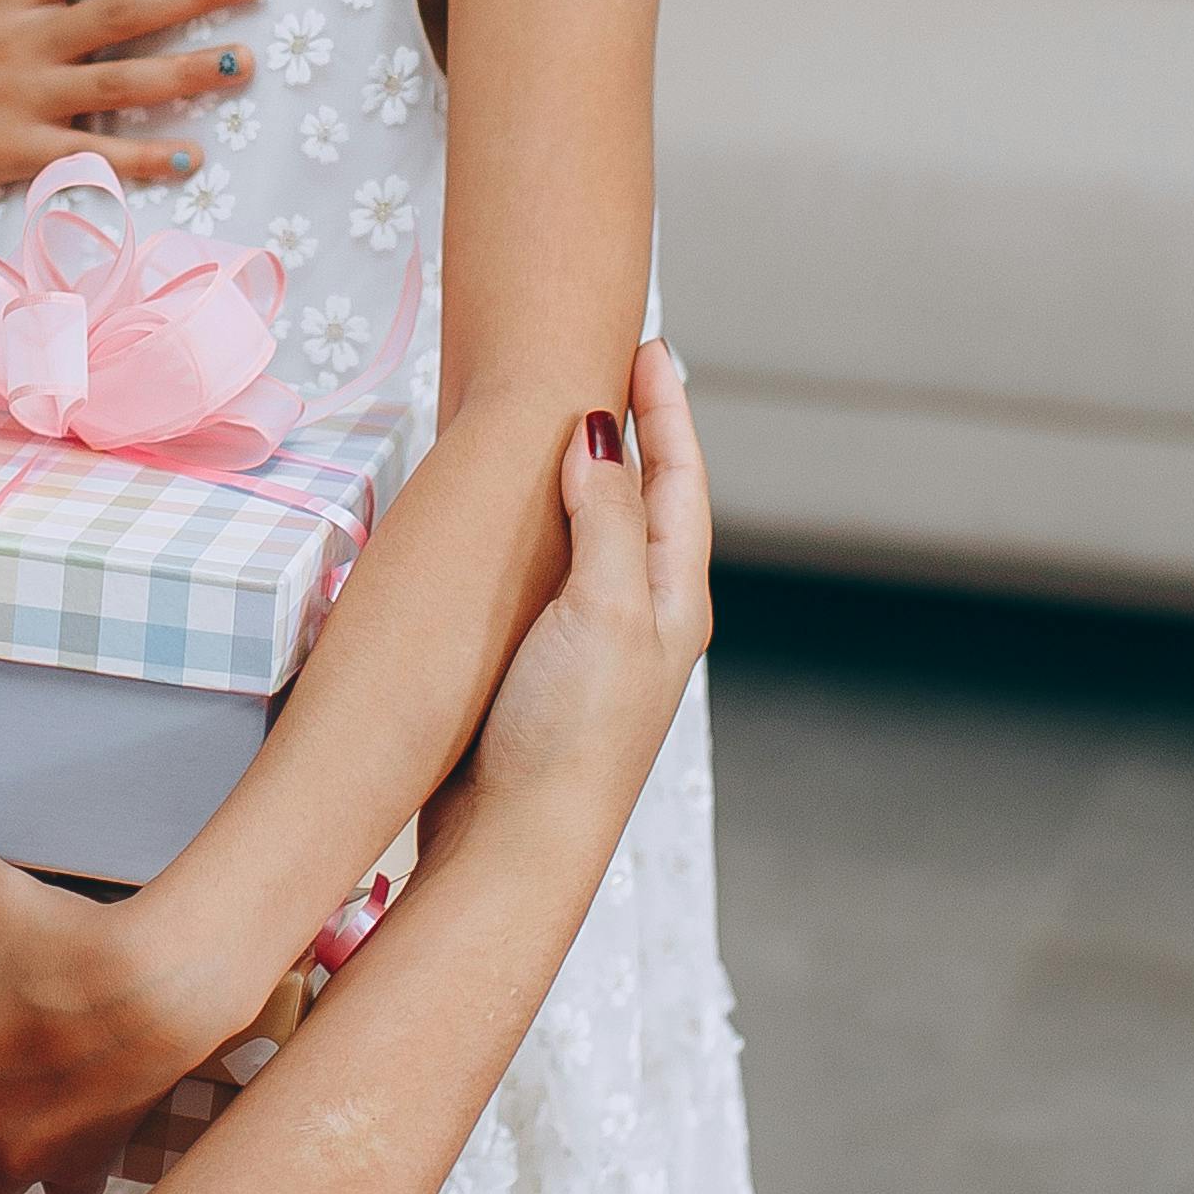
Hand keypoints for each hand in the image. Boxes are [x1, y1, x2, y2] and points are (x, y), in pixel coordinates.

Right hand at [449, 344, 713, 828]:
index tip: (647, 347)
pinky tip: (512, 524)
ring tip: (563, 425)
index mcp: (673, 601)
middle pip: (648, 503)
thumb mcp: (603, 611)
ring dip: (588, 479)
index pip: (680, 481)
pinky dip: (544, 530)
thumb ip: (610, 520)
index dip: (667, 412)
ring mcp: (592, 646)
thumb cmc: (567, 736)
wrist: (514, 847)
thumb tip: (603, 434)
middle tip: (610, 367)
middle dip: (634, 434)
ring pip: (600, 539)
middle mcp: (642, 619)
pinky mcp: (541, 670)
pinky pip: (553, 576)